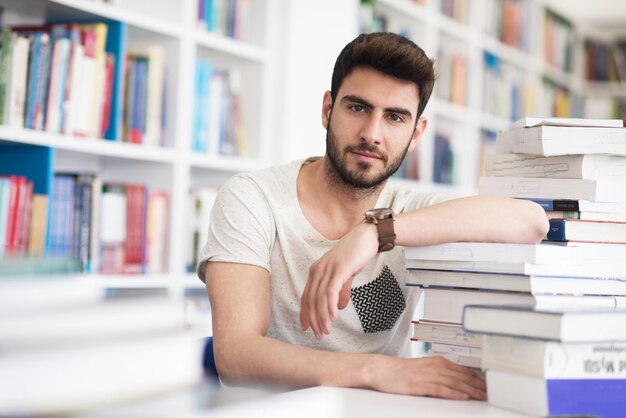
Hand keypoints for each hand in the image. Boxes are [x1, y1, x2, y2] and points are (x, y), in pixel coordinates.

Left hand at [300, 222, 377, 339]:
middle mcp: (318, 270)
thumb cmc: (356, 253)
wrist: (368, 236)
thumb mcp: (346, 274)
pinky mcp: (339, 269)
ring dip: (322, 317)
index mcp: (316, 271)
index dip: (305, 314)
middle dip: (313, 320)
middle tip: (319, 336)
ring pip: (319, 298)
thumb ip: (341, 290)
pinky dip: (330, 306)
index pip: (306, 296)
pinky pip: (331, 291)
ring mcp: (327, 269)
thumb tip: (338, 307)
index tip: (306, 329)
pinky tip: (333, 317)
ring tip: (326, 331)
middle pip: (310, 300)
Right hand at [373, 356, 486, 400]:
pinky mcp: (420, 385)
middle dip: (479, 386)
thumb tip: (456, 381)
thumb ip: (440, 372)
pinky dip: (453, 393)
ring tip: (483, 397)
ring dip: (471, 391)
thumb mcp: (424, 367)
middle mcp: (435, 366)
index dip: (478, 379)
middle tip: (491, 393)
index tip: (488, 386)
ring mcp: (428, 375)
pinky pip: (440, 389)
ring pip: (455, 383)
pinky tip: (462, 397)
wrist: (382, 370)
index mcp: (438, 361)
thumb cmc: (401, 371)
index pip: (464, 371)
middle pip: (462, 377)